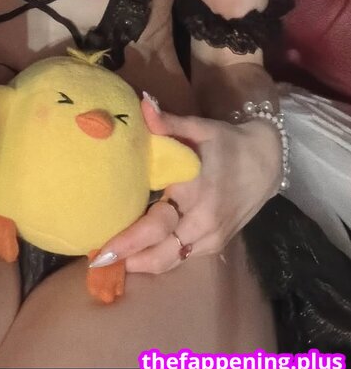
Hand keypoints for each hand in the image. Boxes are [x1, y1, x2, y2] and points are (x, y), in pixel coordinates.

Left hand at [91, 98, 282, 274]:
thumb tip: (142, 104)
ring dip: (144, 263)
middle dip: (131, 261)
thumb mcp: (199, 127)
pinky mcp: (217, 243)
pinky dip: (162, 258)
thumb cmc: (227, 142)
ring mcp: (212, 237)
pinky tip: (141, 256)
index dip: (129, 241)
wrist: (267, 160)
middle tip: (100, 264)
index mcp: (195, 192)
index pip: (157, 225)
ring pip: (173, 260)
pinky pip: (184, 256)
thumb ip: (168, 122)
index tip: (103, 252)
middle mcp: (203, 221)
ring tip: (116, 263)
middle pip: (162, 253)